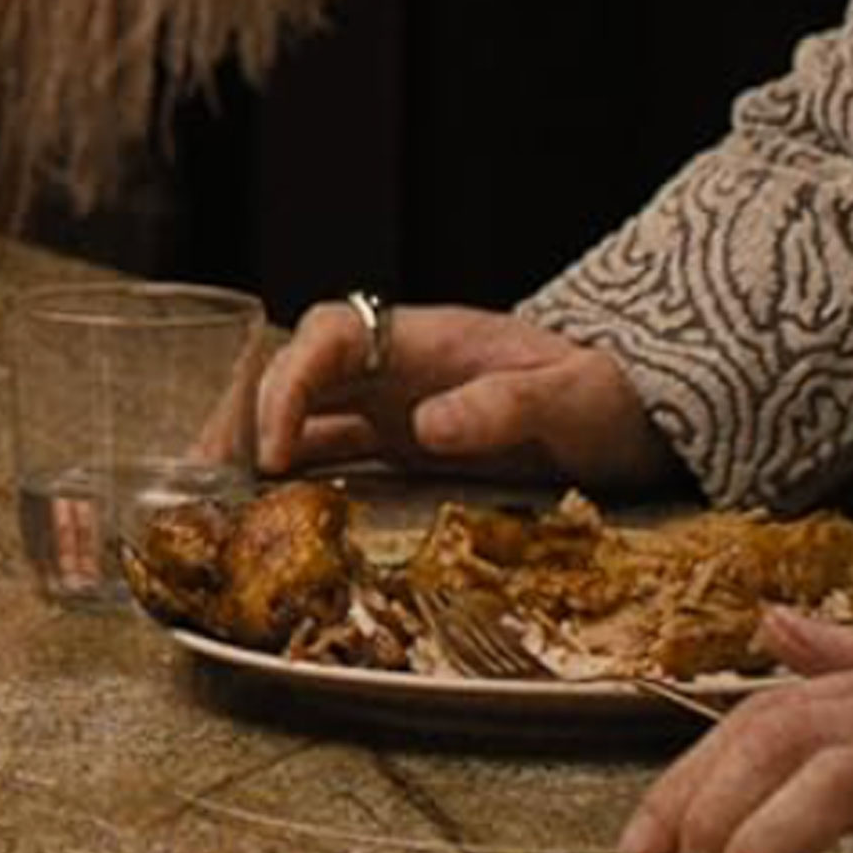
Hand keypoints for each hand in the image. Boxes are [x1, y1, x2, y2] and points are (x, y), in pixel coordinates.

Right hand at [238, 296, 672, 491]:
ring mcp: (401, 410)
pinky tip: (272, 517)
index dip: (293, 382)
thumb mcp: (574, 397)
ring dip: (260, 450)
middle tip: (208, 474)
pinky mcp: (410, 451)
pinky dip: (299, 482)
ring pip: (309, 418)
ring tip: (215, 499)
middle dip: (246, 414)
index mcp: (430, 340)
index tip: (280, 445)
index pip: (333, 335)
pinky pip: (339, 459)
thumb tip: (426, 424)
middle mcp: (401, 370)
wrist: (645, 419)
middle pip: (299, 374)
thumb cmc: (613, 397)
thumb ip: (506, 404)